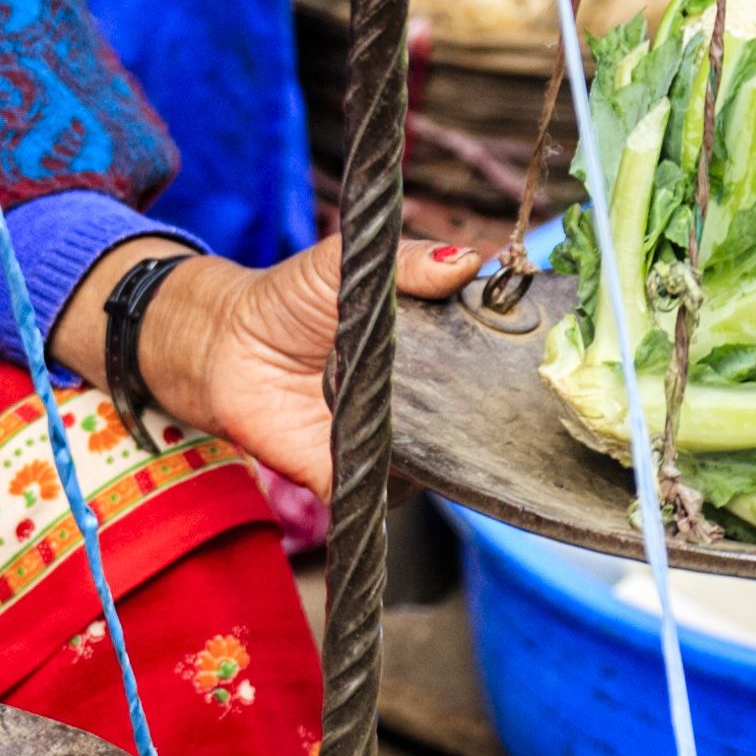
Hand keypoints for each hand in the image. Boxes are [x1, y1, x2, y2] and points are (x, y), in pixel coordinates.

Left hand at [63, 234, 491, 498]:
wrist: (224, 348)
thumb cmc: (290, 299)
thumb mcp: (350, 262)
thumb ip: (407, 260)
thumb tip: (469, 260)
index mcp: (433, 345)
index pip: (489, 358)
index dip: (511, 356)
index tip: (532, 347)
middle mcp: (422, 400)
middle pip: (477, 419)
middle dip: (489, 412)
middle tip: (487, 387)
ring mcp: (392, 440)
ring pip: (441, 462)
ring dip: (442, 450)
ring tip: (429, 415)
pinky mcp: (354, 473)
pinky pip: (387, 495)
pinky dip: (391, 485)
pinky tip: (391, 457)